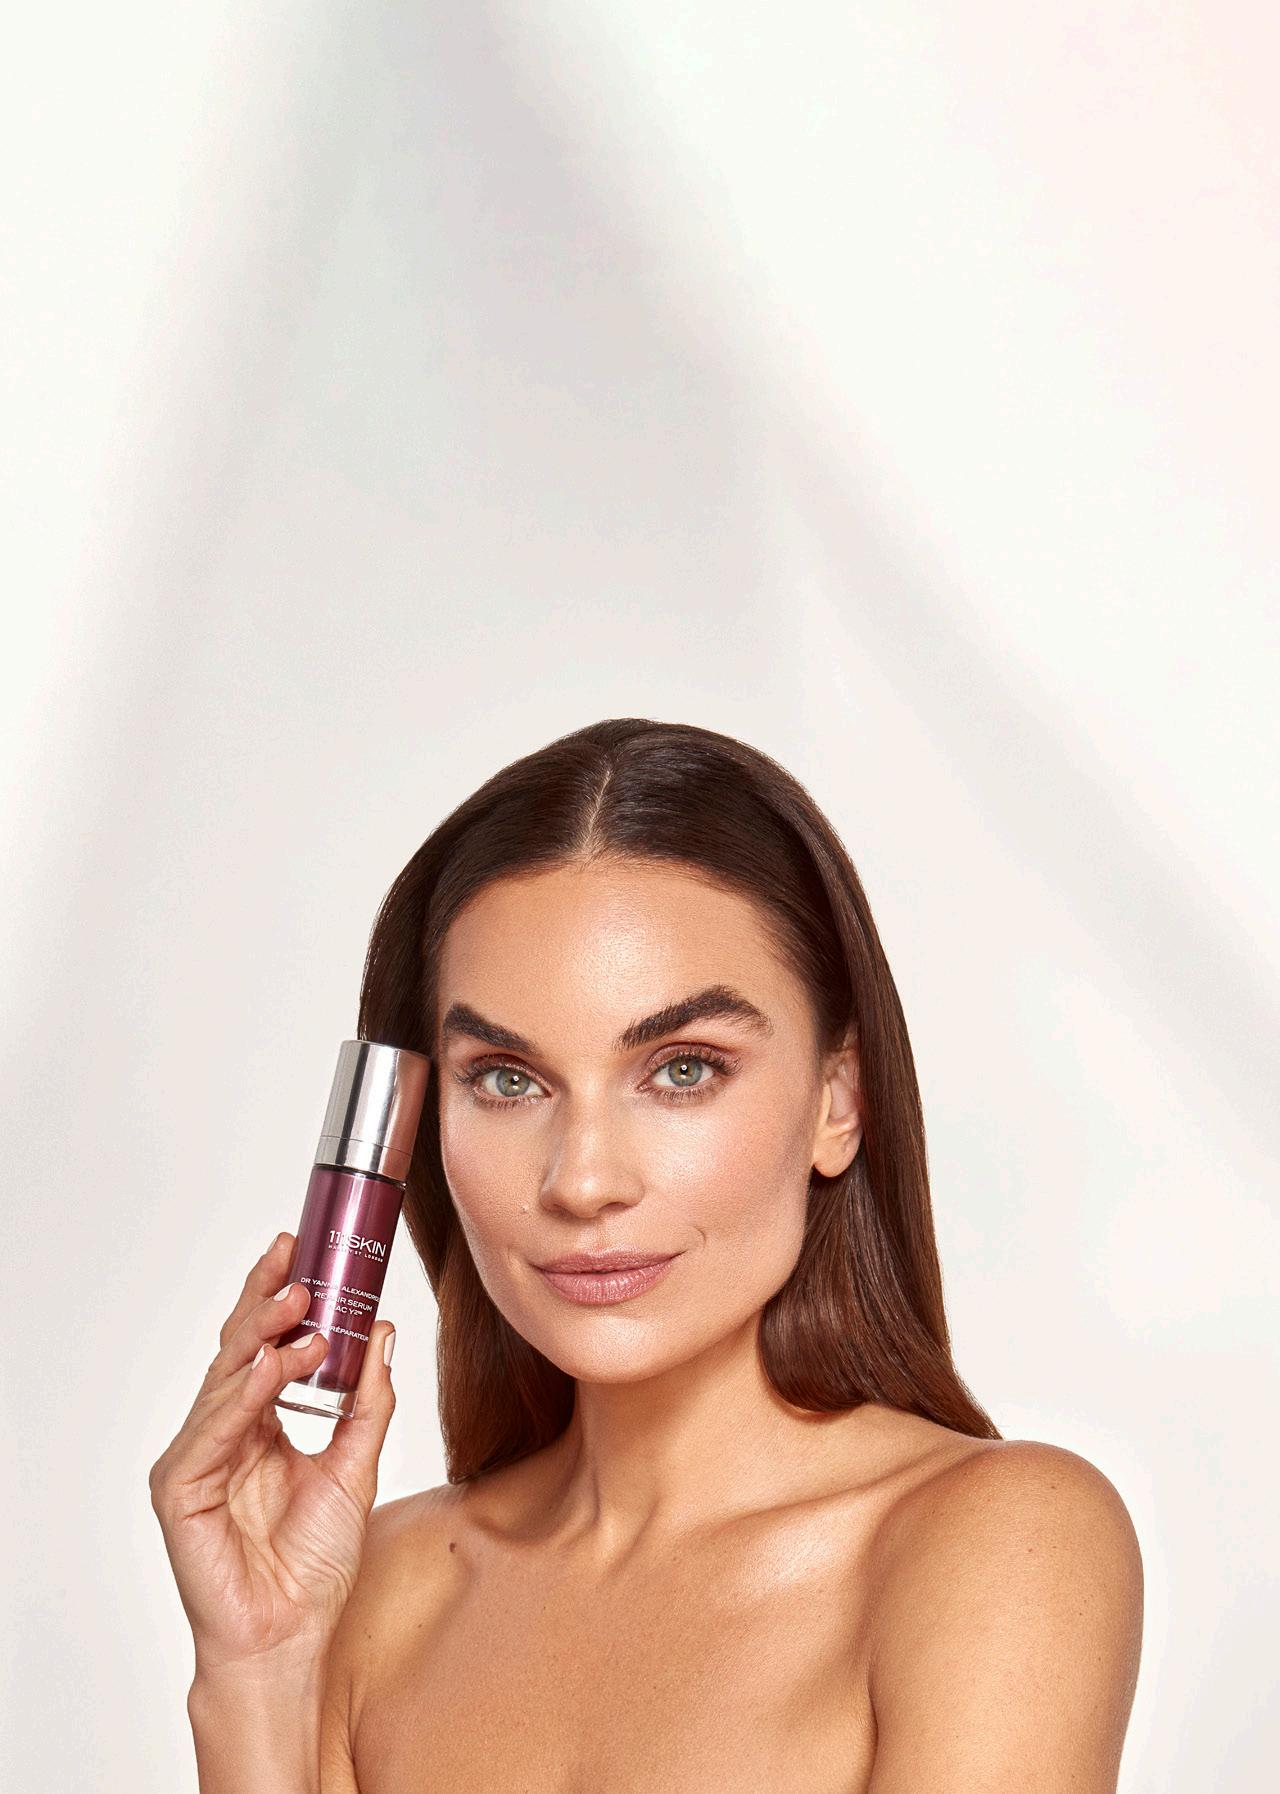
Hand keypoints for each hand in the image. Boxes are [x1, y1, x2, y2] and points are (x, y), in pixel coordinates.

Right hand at [148, 1232, 397, 1678]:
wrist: (292, 1636)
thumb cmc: (315, 1564)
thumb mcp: (357, 1465)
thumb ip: (367, 1401)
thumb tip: (382, 1330)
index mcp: (259, 1422)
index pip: (265, 1344)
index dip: (280, 1296)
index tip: (303, 1250)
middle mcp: (224, 1431)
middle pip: (240, 1350)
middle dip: (268, 1302)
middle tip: (298, 1263)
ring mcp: (198, 1457)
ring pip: (226, 1380)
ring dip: (265, 1341)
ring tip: (301, 1311)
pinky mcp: (180, 1489)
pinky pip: (211, 1431)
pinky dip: (241, 1397)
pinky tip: (268, 1369)